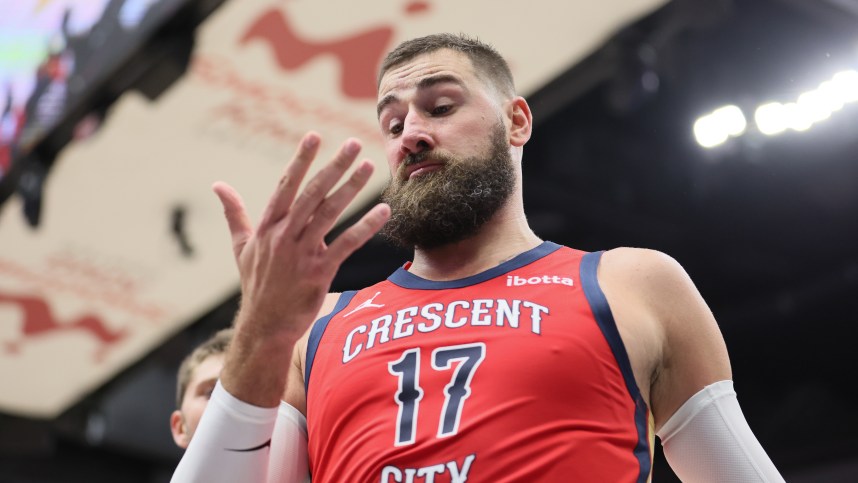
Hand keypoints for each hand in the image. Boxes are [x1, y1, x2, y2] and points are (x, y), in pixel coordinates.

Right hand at [213, 132, 389, 404]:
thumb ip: (234, 213)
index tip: (313, 137)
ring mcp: (302, 254)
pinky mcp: (319, 272)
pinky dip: (366, 227)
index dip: (300, 160)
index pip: (285, 186)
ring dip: (351, 188)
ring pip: (330, 213)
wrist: (263, 326)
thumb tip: (217, 185)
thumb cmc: (256, 284)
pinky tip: (383, 211)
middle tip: (352, 143)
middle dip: (333, 166)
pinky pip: (346, 244)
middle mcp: (284, 235)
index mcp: (267, 226)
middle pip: (312, 193)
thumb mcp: (241, 247)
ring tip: (368, 166)